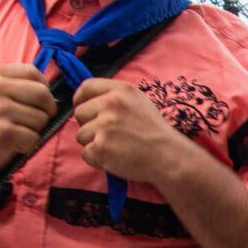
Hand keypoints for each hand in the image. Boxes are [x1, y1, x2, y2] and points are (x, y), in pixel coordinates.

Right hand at [0, 63, 54, 171]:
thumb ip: (15, 85)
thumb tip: (49, 89)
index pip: (33, 72)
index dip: (43, 88)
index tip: (38, 102)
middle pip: (43, 94)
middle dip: (47, 110)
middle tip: (36, 121)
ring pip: (41, 118)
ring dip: (35, 130)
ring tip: (16, 132)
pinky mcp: (4, 131)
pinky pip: (33, 137)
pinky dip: (27, 145)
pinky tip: (12, 143)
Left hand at [73, 78, 191, 186]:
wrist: (168, 156)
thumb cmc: (154, 132)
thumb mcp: (139, 102)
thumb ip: (115, 97)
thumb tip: (89, 100)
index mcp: (121, 90)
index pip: (86, 87)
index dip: (81, 100)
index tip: (85, 111)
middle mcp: (110, 104)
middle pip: (79, 113)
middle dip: (89, 125)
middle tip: (110, 135)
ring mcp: (104, 126)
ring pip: (81, 135)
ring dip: (94, 144)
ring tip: (116, 147)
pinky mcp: (100, 147)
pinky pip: (86, 154)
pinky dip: (97, 159)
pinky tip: (115, 158)